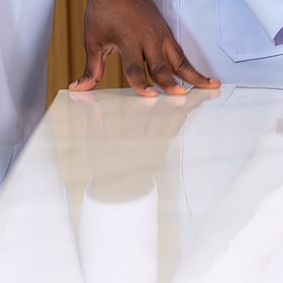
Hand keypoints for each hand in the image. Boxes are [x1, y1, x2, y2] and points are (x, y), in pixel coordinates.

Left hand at [70, 0, 217, 95]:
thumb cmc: (104, 9)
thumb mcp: (92, 38)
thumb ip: (91, 67)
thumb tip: (80, 87)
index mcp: (128, 38)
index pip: (134, 66)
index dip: (140, 82)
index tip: (149, 95)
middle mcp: (148, 37)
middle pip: (162, 64)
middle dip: (172, 81)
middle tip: (181, 95)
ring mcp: (160, 34)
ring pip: (179, 59)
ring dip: (193, 74)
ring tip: (210, 86)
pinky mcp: (166, 33)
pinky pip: (180, 53)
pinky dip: (190, 66)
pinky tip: (199, 77)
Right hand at [75, 84, 216, 200]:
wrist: (121, 189)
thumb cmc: (105, 165)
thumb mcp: (96, 140)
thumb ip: (94, 116)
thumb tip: (82, 94)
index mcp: (127, 145)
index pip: (134, 124)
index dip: (140, 109)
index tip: (148, 95)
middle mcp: (147, 147)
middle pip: (161, 123)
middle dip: (170, 108)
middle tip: (181, 93)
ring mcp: (160, 147)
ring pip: (174, 123)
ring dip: (187, 108)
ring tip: (201, 92)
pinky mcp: (167, 146)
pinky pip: (178, 126)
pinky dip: (187, 112)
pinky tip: (197, 100)